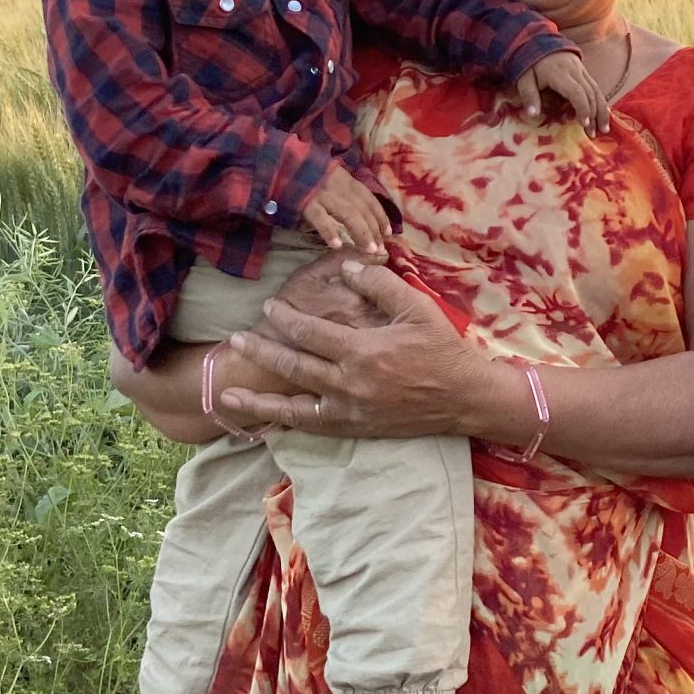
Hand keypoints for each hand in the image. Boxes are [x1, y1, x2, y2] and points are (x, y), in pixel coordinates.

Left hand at [220, 260, 508, 440]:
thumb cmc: (442, 348)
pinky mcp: (356, 428)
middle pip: (293, 367)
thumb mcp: (416, 306)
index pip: (310, 333)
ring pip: (294, 407)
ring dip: (259, 401)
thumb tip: (346, 266)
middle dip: (262, 353)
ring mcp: (351, 411)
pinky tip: (266, 422)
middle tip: (238, 341)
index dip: (284, 319)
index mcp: (363, 351)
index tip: (268, 308)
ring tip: (228, 396)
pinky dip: (286, 424)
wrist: (465, 396)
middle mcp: (351, 384)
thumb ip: (379, 283)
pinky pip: (313, 427)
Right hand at [298, 163, 390, 256]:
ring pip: (348, 214)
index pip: (369, 199)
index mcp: (347, 180)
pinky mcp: (306, 203)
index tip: (389, 233)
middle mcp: (339, 186)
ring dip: (361, 233)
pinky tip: (337, 245)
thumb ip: (344, 192)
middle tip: (381, 249)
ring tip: (368, 250)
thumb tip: (360, 213)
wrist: (280, 163)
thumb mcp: (331, 178)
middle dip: (374, 229)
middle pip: (362, 209)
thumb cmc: (307, 174)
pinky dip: (330, 232)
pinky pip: (321, 219)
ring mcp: (323, 194)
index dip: (381, 216)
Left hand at [518, 50, 611, 134]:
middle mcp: (575, 71)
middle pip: (591, 94)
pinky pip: (596, 87)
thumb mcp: (524, 79)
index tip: (584, 124)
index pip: (577, 92)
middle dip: (595, 115)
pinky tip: (605, 115)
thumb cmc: (530, 63)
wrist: (538, 40)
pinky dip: (601, 102)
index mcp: (560, 74)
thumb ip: (529, 96)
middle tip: (594, 134)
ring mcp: (581, 70)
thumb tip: (532, 115)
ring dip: (602, 110)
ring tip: (604, 128)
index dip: (583, 109)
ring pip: (597, 91)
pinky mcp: (584, 71)